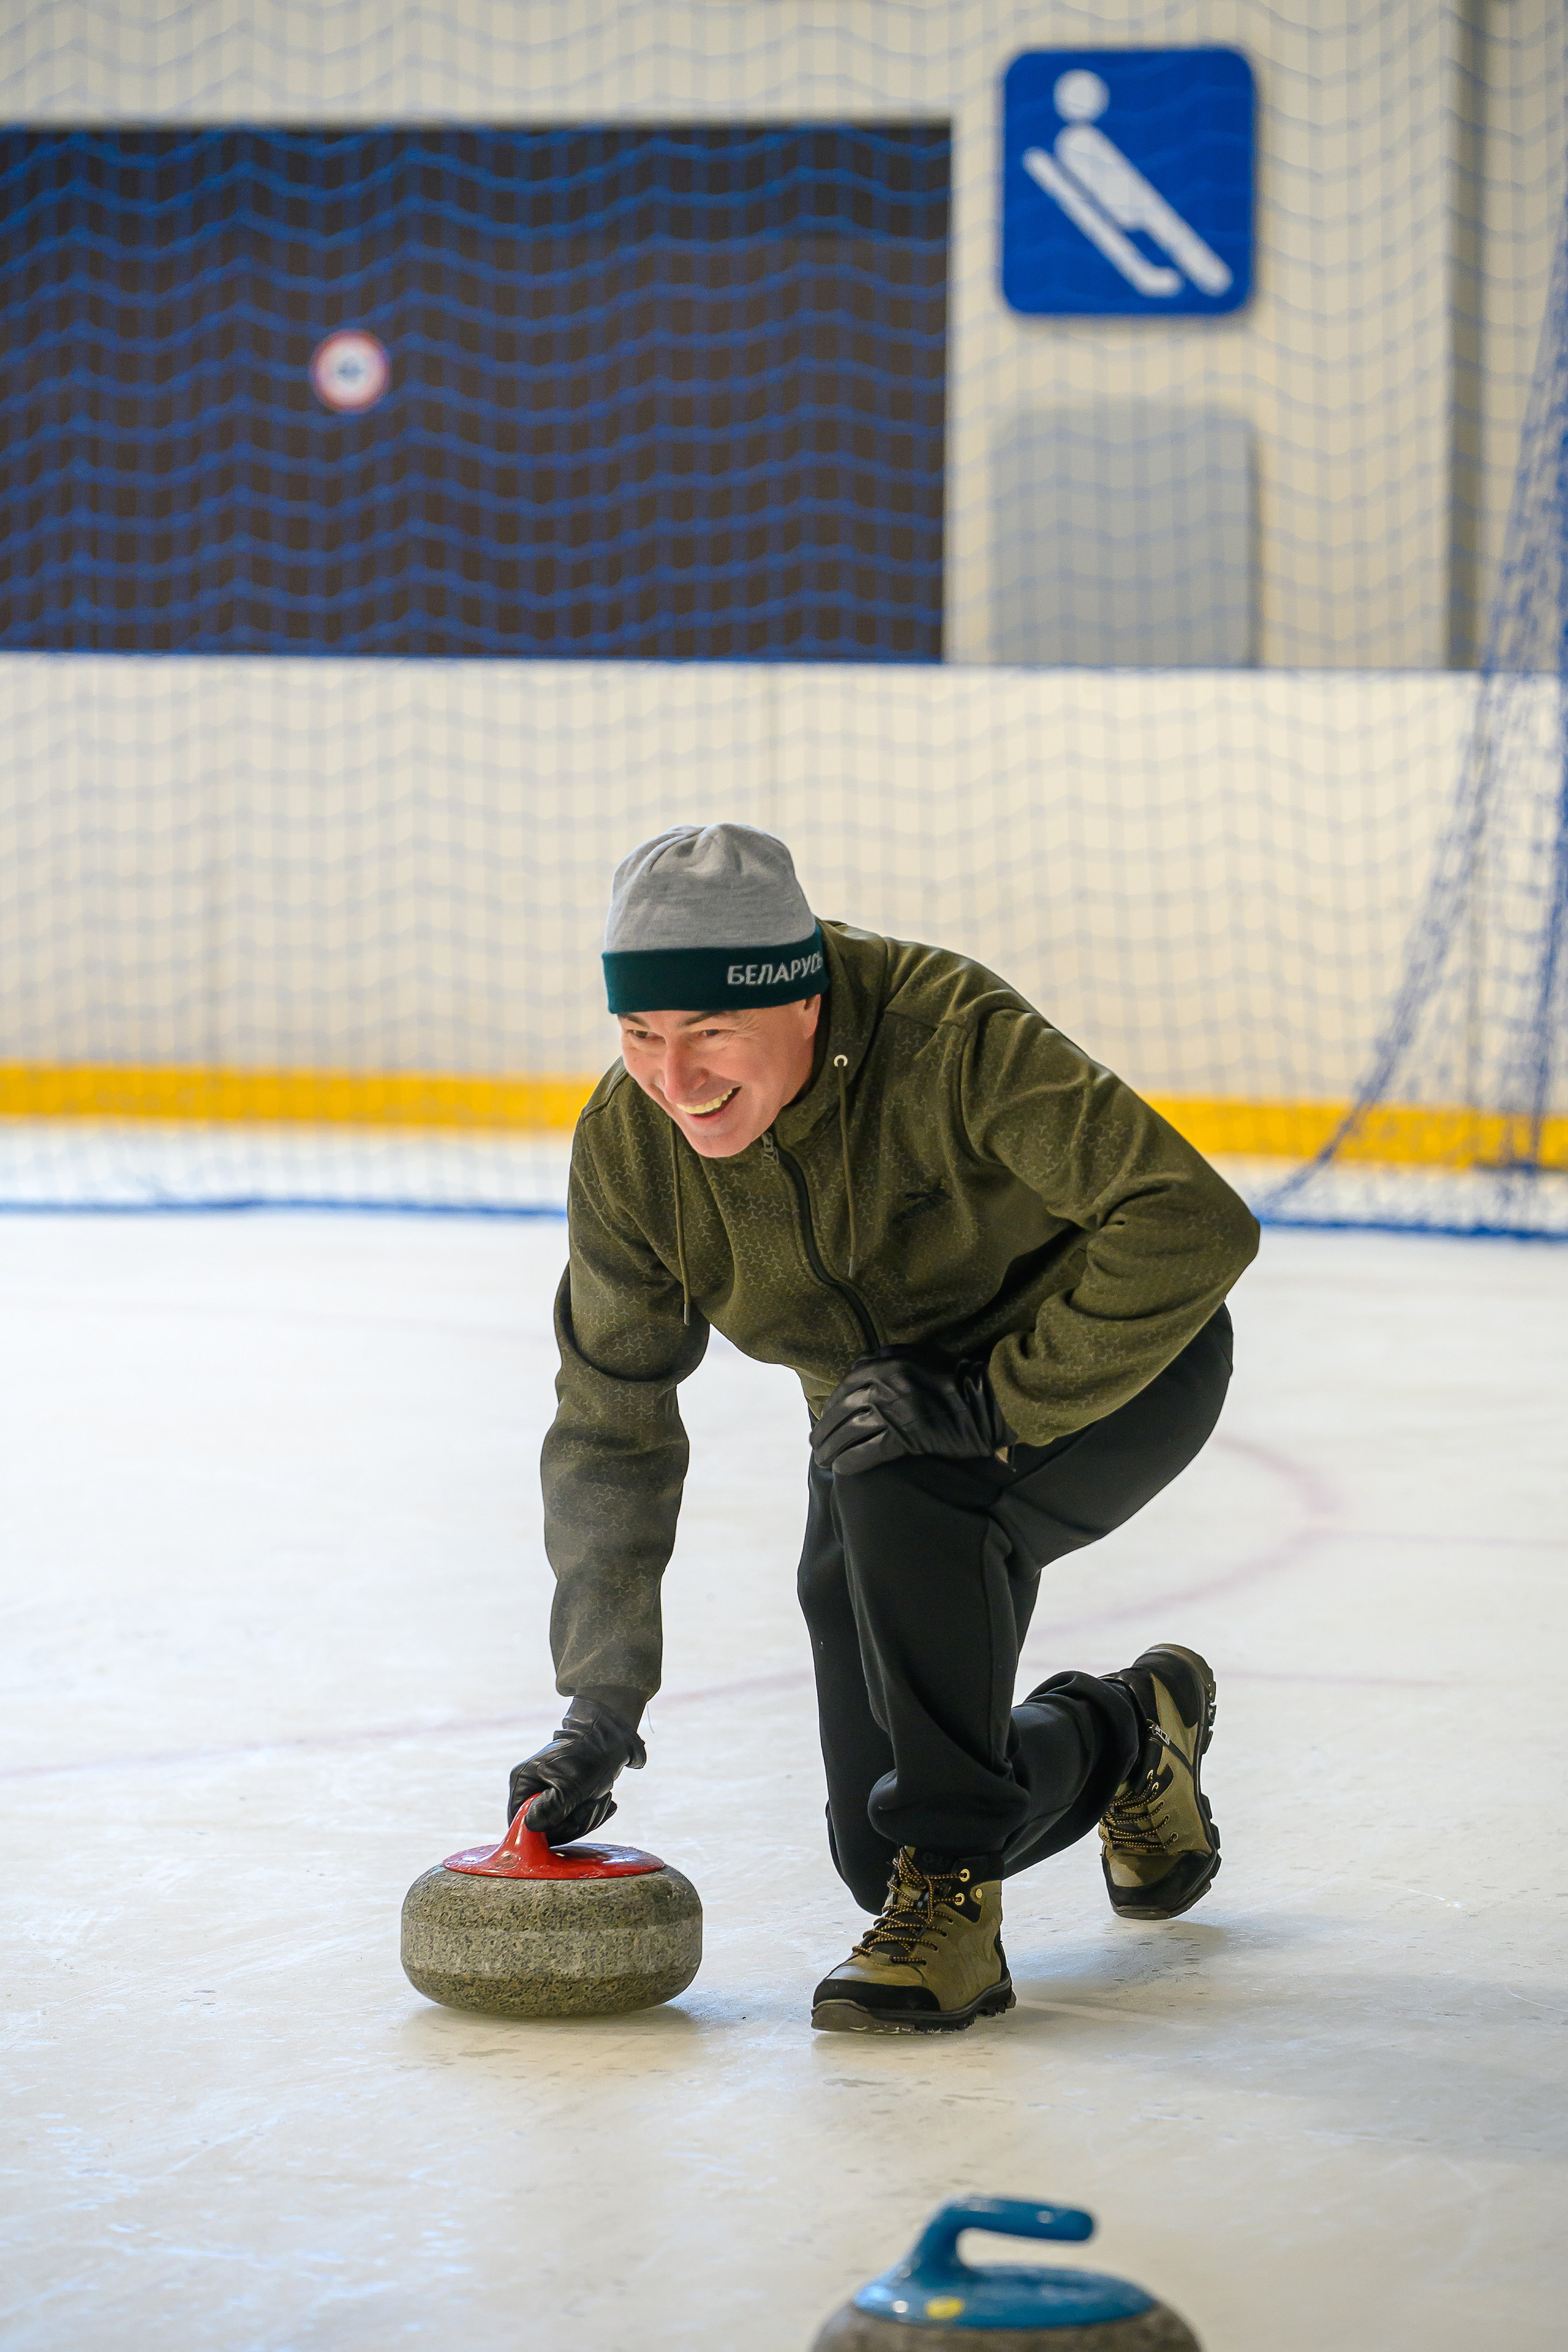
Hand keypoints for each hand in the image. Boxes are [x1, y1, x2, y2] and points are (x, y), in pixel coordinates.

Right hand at [506, 1695, 646, 1842]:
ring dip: (588, 1816)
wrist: (610, 1740)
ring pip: (564, 1828)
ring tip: (602, 1797)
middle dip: (575, 1821)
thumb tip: (529, 1826)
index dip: (544, 1829)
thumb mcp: (570, 1786)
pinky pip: (575, 1822)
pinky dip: (592, 1814)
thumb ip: (551, 1808)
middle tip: (593, 1802)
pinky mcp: (565, 1800)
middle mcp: (531, 1791)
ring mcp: (548, 1796)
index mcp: (523, 1783)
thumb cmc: (588, 1759)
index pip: (519, 1823)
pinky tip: (604, 1800)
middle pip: (546, 1829)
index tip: (567, 1817)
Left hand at [810, 1344, 1013, 1475]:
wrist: (987, 1398)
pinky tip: (842, 1468)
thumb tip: (858, 1371)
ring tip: (824, 1460)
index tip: (824, 1422)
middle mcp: (882, 1383)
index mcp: (882, 1362)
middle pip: (842, 1412)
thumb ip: (886, 1360)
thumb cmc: (953, 1378)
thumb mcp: (915, 1356)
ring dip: (832, 1449)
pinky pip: (869, 1451)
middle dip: (825, 1432)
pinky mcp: (905, 1435)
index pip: (844, 1389)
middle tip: (816, 1446)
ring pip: (850, 1432)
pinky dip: (852, 1461)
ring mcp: (892, 1409)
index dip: (830, 1409)